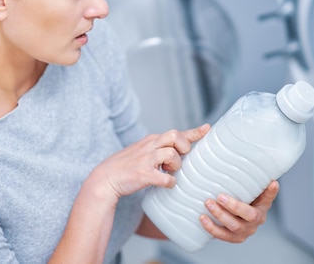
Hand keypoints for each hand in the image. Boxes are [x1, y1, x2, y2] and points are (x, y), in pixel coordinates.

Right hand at [90, 124, 210, 203]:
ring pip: (171, 154)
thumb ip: (159, 149)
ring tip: (169, 171)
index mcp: (151, 140)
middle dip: (184, 147)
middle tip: (181, 157)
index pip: (176, 132)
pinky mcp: (143, 174)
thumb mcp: (143, 151)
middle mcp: (150, 146)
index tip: (208, 128)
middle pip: (175, 136)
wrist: (105, 179)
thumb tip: (178, 153)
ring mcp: (146, 160)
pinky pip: (164, 178)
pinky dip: (169, 182)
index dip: (194, 131)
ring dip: (176, 165)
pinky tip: (166, 184)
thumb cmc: (126, 166)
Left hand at [199, 180, 279, 243]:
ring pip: (233, 227)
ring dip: (220, 215)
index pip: (268, 199)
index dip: (270, 192)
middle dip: (233, 207)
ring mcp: (245, 232)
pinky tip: (202, 218)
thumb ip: (254, 182)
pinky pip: (222, 236)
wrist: (236, 217)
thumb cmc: (244, 199)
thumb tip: (266, 174)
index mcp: (262, 207)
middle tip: (220, 196)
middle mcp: (256, 221)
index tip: (272, 183)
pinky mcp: (233, 238)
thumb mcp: (251, 190)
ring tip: (208, 203)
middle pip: (248, 215)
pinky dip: (211, 228)